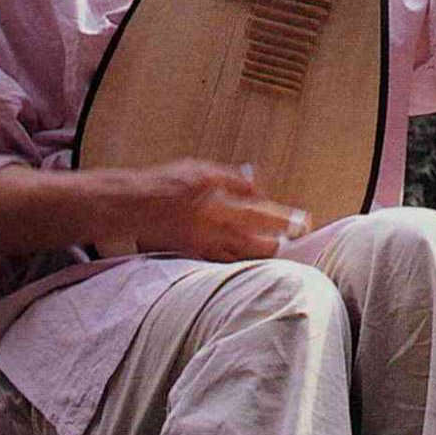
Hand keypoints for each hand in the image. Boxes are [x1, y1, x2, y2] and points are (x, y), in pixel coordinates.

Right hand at [128, 159, 309, 260]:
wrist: (132, 207)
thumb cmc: (166, 184)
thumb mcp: (201, 170)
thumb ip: (232, 179)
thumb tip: (256, 186)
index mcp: (219, 205)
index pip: (261, 214)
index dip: (285, 219)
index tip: (303, 221)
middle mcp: (214, 229)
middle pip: (256, 242)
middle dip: (278, 241)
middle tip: (294, 239)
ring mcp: (204, 246)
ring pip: (242, 256)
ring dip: (261, 253)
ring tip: (277, 249)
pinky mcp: (193, 256)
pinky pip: (222, 264)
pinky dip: (238, 262)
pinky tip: (248, 260)